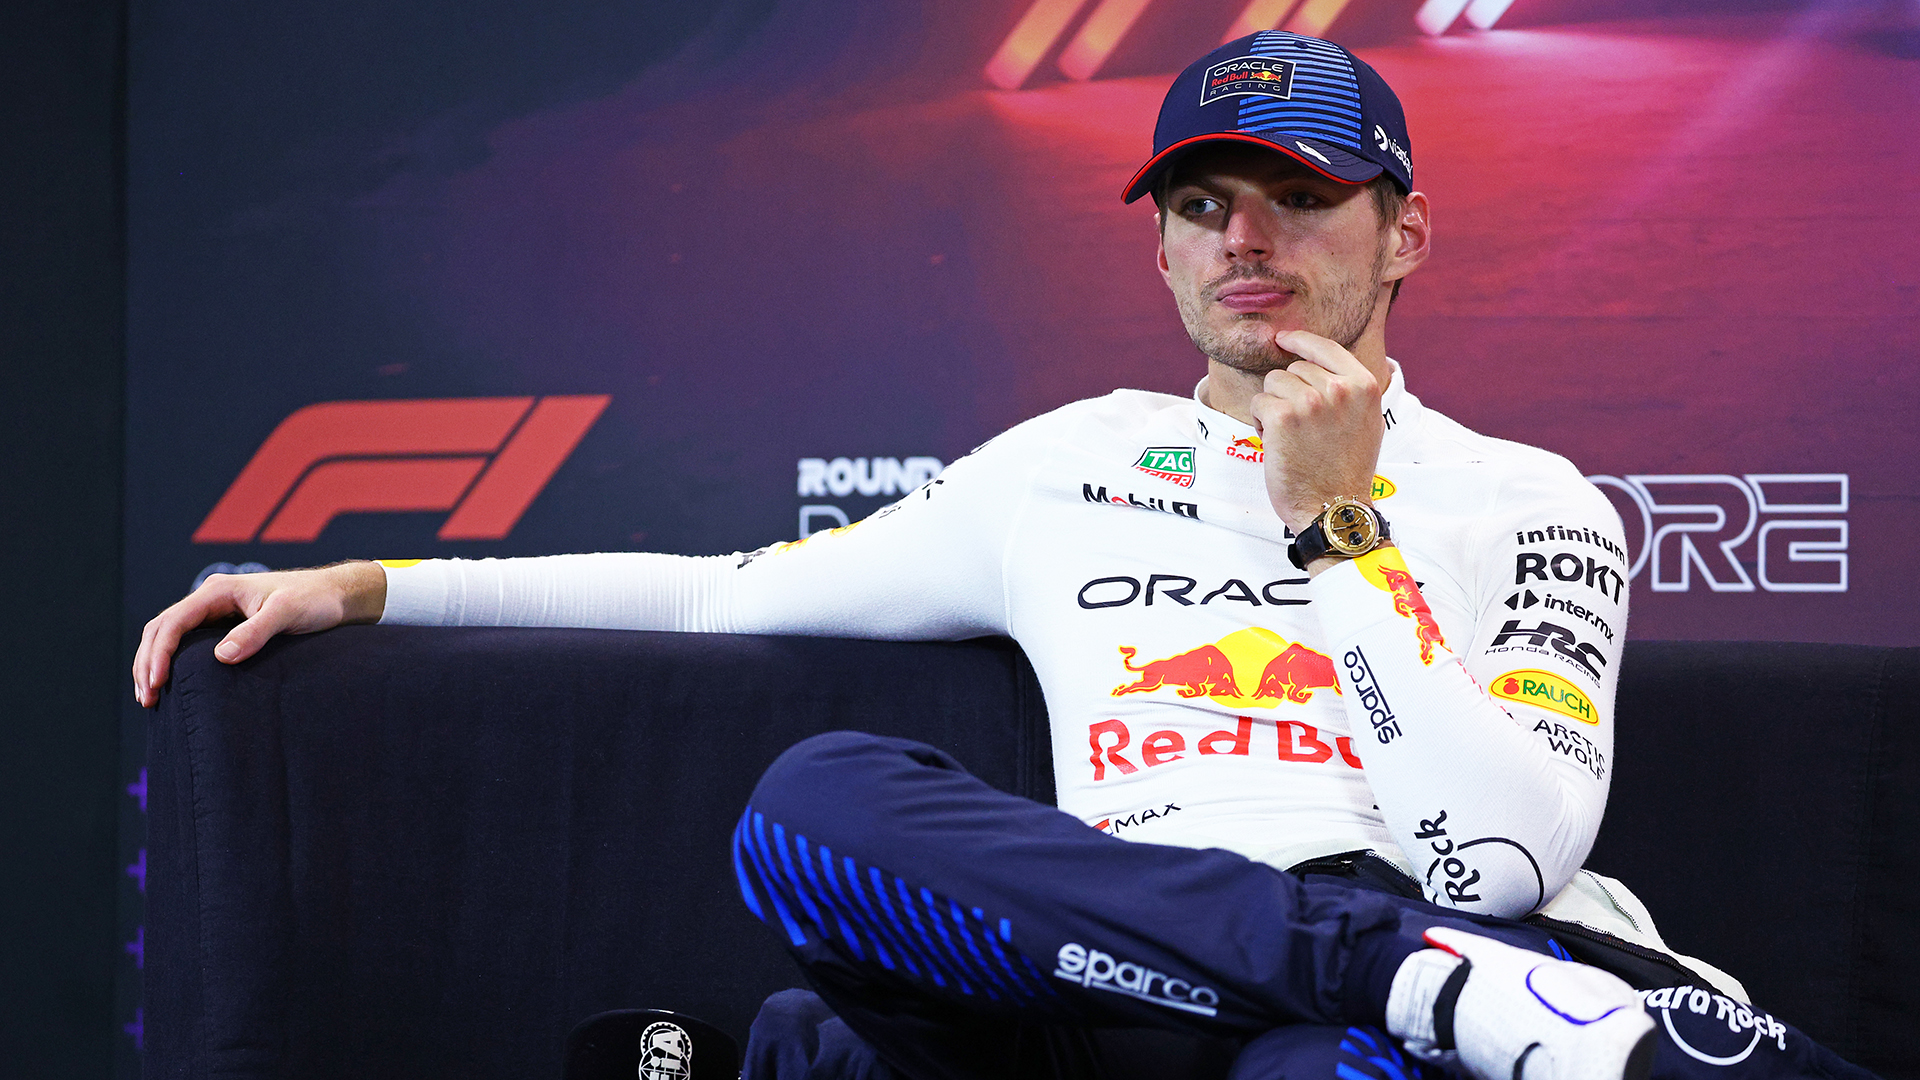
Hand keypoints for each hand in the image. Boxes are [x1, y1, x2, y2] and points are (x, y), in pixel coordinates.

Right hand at [132, 561, 386, 706]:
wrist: (335, 595)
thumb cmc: (314, 601)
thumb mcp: (287, 614)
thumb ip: (256, 633)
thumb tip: (221, 657)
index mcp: (218, 591)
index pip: (174, 622)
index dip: (159, 654)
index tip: (156, 683)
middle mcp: (211, 598)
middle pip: (162, 628)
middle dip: (147, 662)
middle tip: (146, 699)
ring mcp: (216, 611)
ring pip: (170, 635)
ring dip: (154, 663)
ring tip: (150, 697)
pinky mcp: (225, 624)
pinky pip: (188, 642)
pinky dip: (172, 661)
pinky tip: (171, 684)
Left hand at [1248, 330, 1385, 533]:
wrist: (1333, 507)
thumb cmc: (1346, 470)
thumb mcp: (1366, 421)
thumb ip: (1349, 389)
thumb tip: (1320, 362)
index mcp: (1363, 385)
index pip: (1326, 347)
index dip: (1300, 340)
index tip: (1284, 339)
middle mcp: (1338, 389)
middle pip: (1294, 369)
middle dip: (1289, 392)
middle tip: (1300, 427)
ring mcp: (1309, 401)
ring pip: (1273, 383)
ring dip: (1274, 406)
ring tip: (1290, 435)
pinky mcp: (1282, 417)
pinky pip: (1259, 402)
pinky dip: (1260, 421)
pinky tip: (1275, 442)